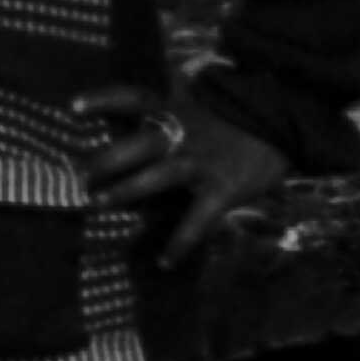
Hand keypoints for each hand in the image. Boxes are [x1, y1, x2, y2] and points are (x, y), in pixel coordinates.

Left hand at [72, 81, 289, 263]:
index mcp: (177, 108)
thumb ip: (176, 102)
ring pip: (156, 177)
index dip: (103, 99)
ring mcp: (202, 162)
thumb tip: (149, 104)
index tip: (73, 107)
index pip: (134, 97)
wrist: (286, 117)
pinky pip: (197, 220)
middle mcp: (184, 133)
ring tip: (99, 205)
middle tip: (79, 176)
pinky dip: (181, 244)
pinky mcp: (223, 188)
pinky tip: (165, 263)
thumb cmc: (238, 113)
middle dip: (104, 161)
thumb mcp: (204, 97)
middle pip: (136, 144)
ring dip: (125, 192)